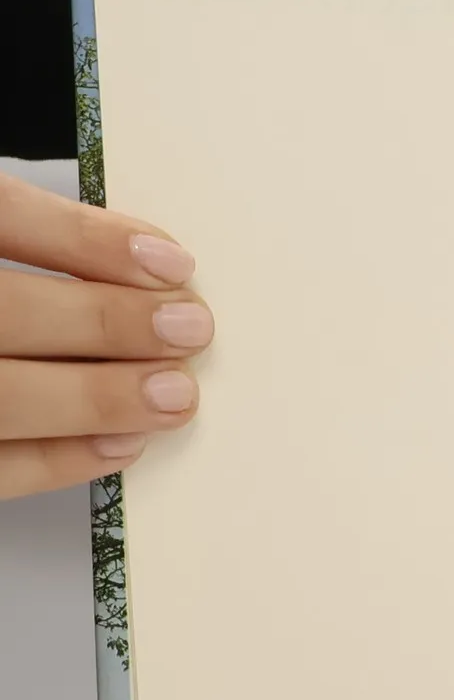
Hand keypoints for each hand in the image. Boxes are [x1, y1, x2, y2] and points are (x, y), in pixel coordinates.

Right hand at [0, 172, 209, 499]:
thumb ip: (29, 238)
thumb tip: (147, 265)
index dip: (84, 239)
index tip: (171, 261)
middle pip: (4, 311)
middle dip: (105, 322)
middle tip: (188, 328)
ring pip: (0, 397)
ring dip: (95, 397)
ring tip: (173, 393)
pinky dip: (57, 461)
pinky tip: (121, 444)